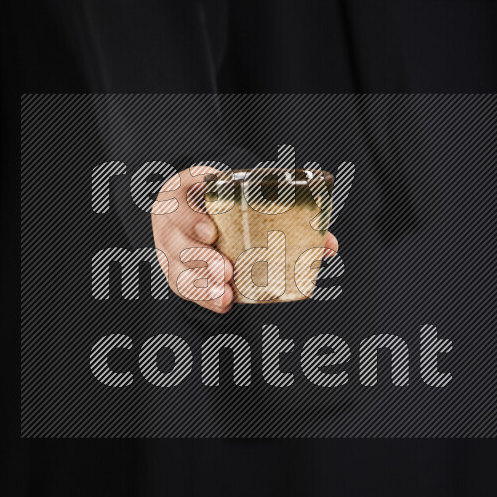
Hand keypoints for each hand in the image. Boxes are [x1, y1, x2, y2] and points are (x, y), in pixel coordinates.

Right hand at [151, 166, 338, 313]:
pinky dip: (203, 298)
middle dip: (200, 259)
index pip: (179, 205)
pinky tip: (223, 303)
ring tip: (226, 294)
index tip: (212, 233)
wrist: (193, 201)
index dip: (191, 220)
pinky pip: (183, 287)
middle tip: (227, 271)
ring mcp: (167, 249)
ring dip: (202, 284)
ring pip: (176, 269)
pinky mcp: (174, 270)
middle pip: (174, 243)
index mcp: (182, 193)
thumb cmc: (225, 198)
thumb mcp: (240, 193)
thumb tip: (329, 245)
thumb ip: (281, 212)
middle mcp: (169, 223)